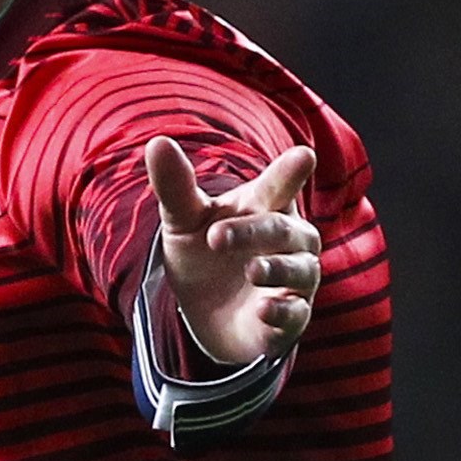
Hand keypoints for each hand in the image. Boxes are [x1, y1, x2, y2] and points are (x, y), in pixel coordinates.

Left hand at [144, 136, 319, 365]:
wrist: (205, 312)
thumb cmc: (204, 250)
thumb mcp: (184, 219)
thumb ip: (176, 185)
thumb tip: (158, 142)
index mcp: (265, 207)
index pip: (279, 186)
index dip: (290, 172)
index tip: (302, 155)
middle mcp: (289, 240)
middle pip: (279, 229)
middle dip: (251, 231)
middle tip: (215, 236)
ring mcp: (294, 280)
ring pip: (298, 270)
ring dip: (276, 269)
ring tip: (251, 270)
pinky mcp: (290, 318)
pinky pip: (295, 313)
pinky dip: (282, 311)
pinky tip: (263, 309)